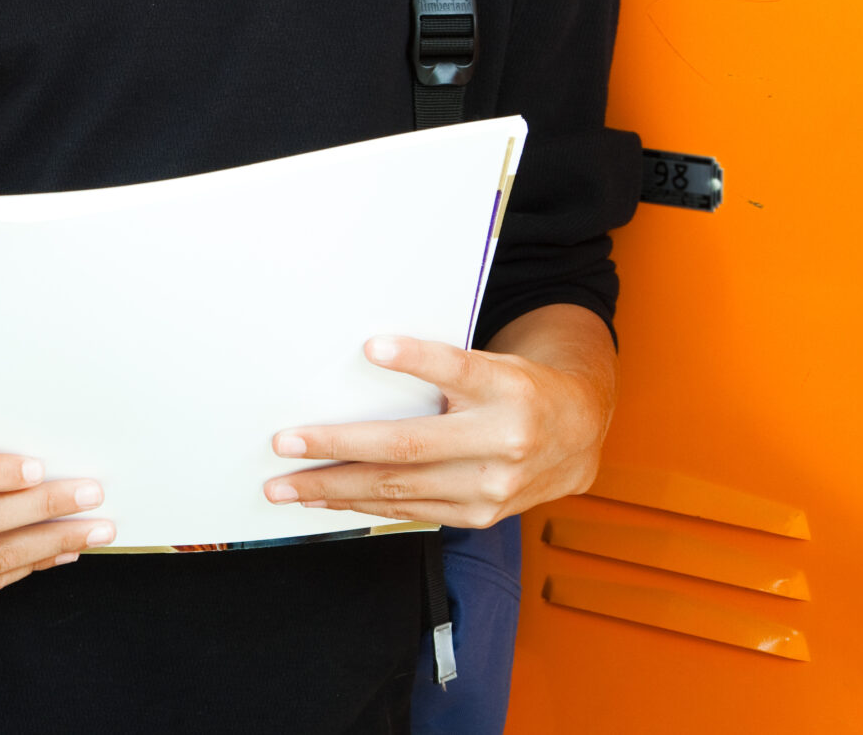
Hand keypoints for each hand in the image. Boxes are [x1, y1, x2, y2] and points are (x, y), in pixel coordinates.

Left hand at [262, 305, 616, 527]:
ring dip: (334, 489)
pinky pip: (409, 510)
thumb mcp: (492, 363)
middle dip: (337, 448)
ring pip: (399, 489)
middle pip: (407, 445)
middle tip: (286, 443)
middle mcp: (503, 439)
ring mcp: (493, 486)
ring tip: (286, 487)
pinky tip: (327, 501)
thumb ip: (444, 369)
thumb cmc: (517, 388)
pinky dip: (362, 506)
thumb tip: (365, 358)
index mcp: (506, 388)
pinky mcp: (481, 514)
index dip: (415, 358)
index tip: (371, 347)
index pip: (457, 369)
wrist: (577, 434)